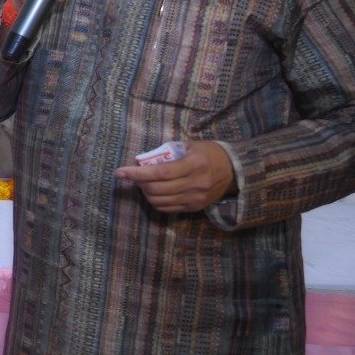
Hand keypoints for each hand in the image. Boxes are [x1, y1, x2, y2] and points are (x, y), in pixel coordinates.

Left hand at [113, 140, 234, 214]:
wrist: (235, 170)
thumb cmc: (209, 153)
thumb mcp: (191, 145)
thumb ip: (169, 152)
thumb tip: (144, 159)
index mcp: (194, 165)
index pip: (159, 173)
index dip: (137, 173)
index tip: (119, 172)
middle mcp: (195, 184)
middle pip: (157, 189)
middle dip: (139, 183)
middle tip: (133, 175)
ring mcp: (195, 198)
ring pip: (160, 201)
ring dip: (146, 193)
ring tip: (143, 183)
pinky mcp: (195, 207)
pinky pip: (168, 208)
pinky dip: (155, 201)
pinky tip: (153, 192)